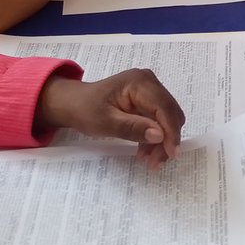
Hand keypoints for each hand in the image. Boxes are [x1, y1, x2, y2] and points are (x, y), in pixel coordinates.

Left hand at [35, 69, 184, 169]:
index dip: (171, 131)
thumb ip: (133, 128)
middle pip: (170, 113)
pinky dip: (155, 136)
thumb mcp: (106, 122)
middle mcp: (149, 82)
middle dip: (167, 138)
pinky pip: (158, 119)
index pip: (164, 107)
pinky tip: (144, 150)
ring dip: (161, 140)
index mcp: (139, 83)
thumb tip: (160, 135)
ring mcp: (149, 90)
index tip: (171, 154)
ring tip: (149, 160)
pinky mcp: (147, 99)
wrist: (73, 103)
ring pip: (167, 118)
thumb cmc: (86, 110)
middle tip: (155, 162)